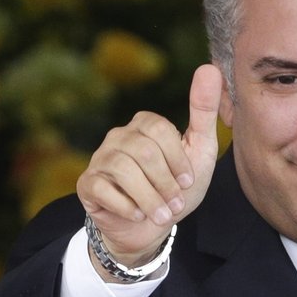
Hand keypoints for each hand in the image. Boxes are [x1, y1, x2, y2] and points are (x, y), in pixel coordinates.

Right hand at [76, 64, 222, 268]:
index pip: (158, 130)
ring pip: (123, 170)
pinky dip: (126, 206)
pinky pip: (102, 189)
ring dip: (149, 197)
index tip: (188, 182)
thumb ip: (204, 111)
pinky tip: (138, 214)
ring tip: (162, 214)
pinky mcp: (87, 184)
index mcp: (144, 125)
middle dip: (164, 183)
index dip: (177, 160)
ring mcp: (100, 159)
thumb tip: (210, 68)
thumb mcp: (198, 149)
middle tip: (175, 203)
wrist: (151, 228)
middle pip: (143, 151)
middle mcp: (118, 136)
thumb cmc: (176, 187)